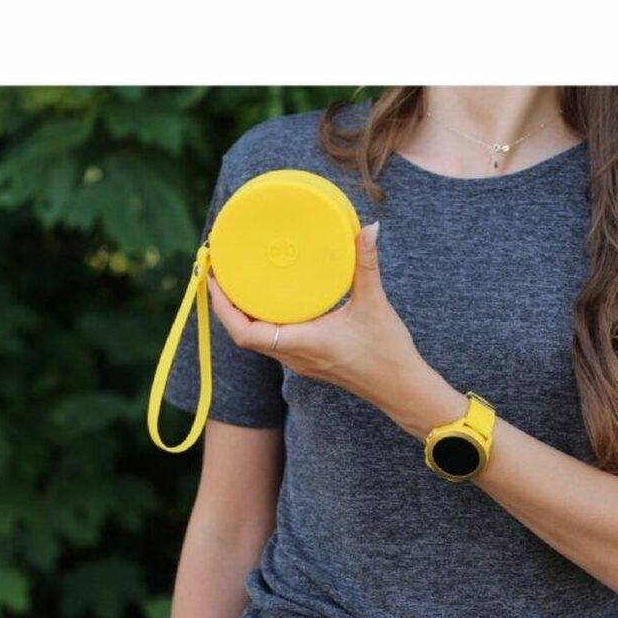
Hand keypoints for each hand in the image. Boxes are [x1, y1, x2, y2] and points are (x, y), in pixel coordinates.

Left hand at [206, 221, 424, 407]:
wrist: (401, 389)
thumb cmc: (387, 353)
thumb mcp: (375, 304)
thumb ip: (367, 264)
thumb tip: (368, 228)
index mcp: (303, 343)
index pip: (246, 333)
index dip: (224, 307)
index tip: (216, 278)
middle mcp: (295, 357)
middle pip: (244, 335)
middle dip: (227, 305)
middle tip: (222, 271)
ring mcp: (301, 362)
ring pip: (259, 340)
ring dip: (243, 315)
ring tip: (239, 283)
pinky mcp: (309, 362)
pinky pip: (274, 342)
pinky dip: (263, 322)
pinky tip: (270, 301)